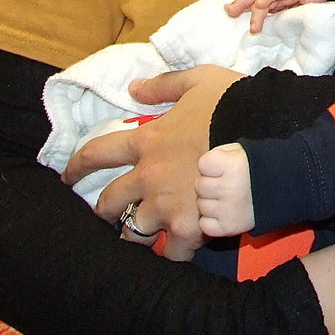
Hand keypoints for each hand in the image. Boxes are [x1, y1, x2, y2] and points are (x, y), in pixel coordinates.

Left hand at [62, 65, 243, 259]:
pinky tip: (176, 252)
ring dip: (135, 235)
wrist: (267, 132)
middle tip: (104, 216)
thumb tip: (133, 87)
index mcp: (147, 142)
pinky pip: (172, 252)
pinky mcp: (191, 226)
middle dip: (102, 211)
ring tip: (140, 240)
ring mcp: (167, 205)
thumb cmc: (233, 102)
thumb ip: (163, 85)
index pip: (97, 154)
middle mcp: (148, 178)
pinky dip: (173, 252)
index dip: (77, 165)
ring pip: (133, 233)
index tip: (68, 176)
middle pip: (108, 203)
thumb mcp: (198, 81)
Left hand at [196, 143, 254, 236]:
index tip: (223, 167)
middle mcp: (229, 188)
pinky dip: (212, 220)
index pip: (203, 164)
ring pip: (201, 205)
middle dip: (211, 183)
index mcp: (233, 165)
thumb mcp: (243, 151)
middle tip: (226, 184)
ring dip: (211, 202)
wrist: (287, 189)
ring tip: (228, 198)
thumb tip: (204, 166)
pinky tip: (225, 212)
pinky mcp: (229, 227)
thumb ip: (221, 154)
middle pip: (200, 186)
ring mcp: (228, 210)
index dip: (212, 165)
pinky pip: (205, 224)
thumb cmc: (261, 167)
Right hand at [225, 0, 332, 31]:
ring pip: (253, 0)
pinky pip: (256, 9)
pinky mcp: (271, 8)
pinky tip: (234, 19)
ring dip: (240, 5)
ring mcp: (273, 0)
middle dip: (245, 1)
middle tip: (234, 12)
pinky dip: (245, 13)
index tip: (259, 5)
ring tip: (228, 12)